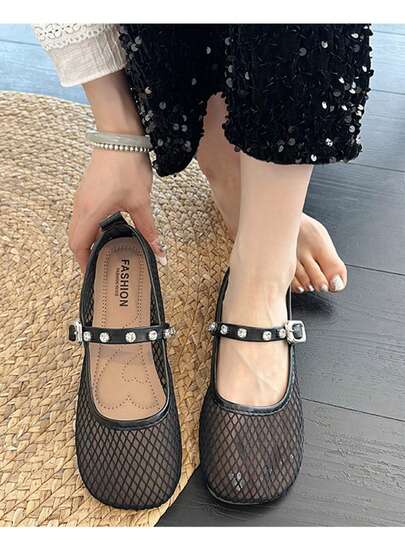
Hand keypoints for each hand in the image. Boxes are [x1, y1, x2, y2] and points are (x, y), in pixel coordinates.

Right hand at [68, 148, 165, 271]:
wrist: (120, 138)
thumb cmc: (128, 167)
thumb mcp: (141, 203)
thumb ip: (149, 230)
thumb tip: (159, 253)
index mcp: (90, 212)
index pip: (78, 245)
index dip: (84, 262)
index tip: (94, 274)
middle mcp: (80, 206)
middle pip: (75, 238)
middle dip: (86, 254)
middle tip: (102, 266)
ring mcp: (82, 198)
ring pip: (79, 227)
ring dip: (90, 241)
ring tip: (108, 252)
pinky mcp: (87, 192)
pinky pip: (84, 217)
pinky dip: (92, 228)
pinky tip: (111, 231)